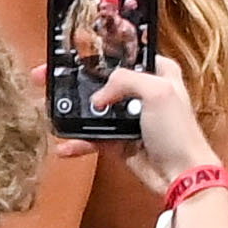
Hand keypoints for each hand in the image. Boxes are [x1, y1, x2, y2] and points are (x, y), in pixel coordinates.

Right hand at [53, 56, 219, 195]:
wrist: (181, 175)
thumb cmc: (178, 130)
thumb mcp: (158, 90)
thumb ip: (125, 80)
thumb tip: (98, 97)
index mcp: (157, 72)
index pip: (123, 55)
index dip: (97, 52)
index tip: (70, 51)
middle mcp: (142, 92)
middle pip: (101, 81)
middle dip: (74, 80)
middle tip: (46, 77)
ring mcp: (129, 118)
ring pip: (94, 110)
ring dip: (72, 111)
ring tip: (48, 108)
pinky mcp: (120, 142)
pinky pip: (93, 138)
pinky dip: (78, 141)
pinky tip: (64, 145)